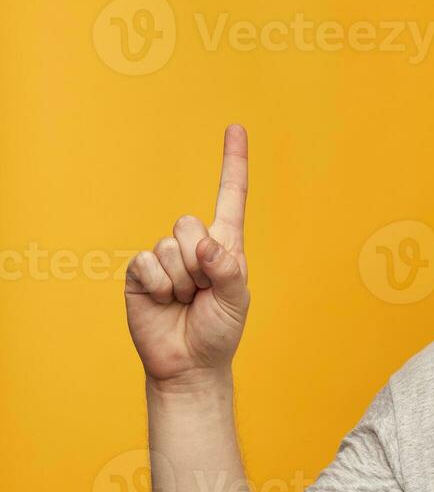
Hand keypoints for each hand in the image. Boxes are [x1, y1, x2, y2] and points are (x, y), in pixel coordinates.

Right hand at [124, 124, 250, 385]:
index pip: (231, 196)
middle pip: (190, 223)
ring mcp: (165, 257)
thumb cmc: (218, 331)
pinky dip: (159, 286)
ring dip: (181, 280)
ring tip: (185, 301)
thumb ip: (227, 269)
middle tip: (201, 291)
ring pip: (170, 245)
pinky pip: (147, 262)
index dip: (232, 162)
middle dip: (199, 261)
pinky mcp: (140, 272)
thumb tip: (207, 244)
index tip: (236, 127)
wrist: (189, 363)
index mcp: (226, 245)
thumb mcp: (236, 300)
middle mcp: (195, 245)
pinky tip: (163, 302)